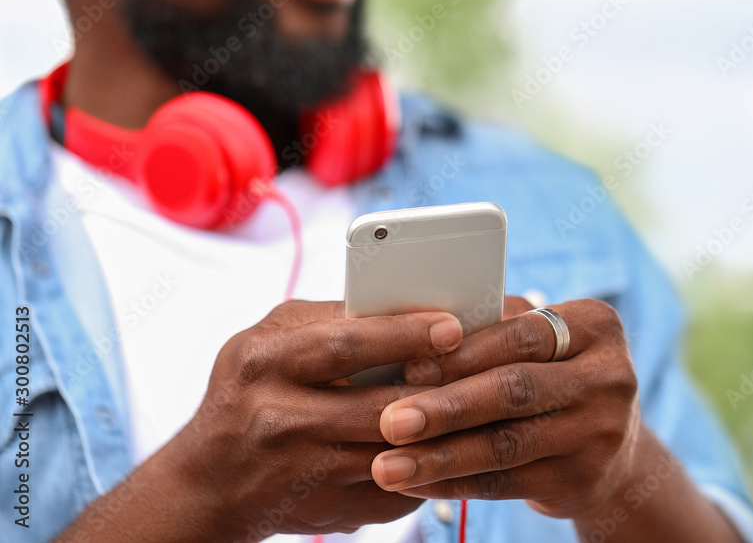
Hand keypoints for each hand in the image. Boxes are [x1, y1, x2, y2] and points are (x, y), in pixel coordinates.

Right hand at [167, 300, 465, 538]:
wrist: (207, 481)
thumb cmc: (249, 391)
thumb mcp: (270, 342)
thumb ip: (326, 320)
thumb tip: (404, 304)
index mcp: (264, 361)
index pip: (344, 343)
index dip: (402, 334)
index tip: (452, 325)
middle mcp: (277, 416)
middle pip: (373, 405)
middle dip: (435, 388)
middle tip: (483, 368)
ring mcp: (299, 470)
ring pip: (389, 454)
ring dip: (439, 433)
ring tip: (480, 407)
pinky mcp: (322, 510)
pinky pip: (389, 494)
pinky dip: (426, 474)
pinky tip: (456, 453)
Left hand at [369, 297, 641, 519]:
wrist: (611, 448)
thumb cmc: (550, 375)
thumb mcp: (539, 341)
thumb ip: (490, 328)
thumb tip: (413, 337)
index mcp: (594, 326)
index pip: (521, 335)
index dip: (462, 353)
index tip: (408, 366)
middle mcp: (608, 377)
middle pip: (515, 390)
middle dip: (447, 407)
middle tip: (390, 421)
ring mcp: (600, 433)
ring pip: (507, 444)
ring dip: (441, 457)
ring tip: (389, 465)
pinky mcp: (582, 480)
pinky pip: (506, 483)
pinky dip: (456, 483)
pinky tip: (418, 483)